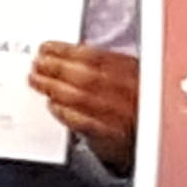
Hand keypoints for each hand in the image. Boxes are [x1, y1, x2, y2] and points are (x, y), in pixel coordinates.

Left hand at [31, 42, 139, 166]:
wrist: (150, 138)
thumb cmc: (133, 103)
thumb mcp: (127, 75)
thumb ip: (101, 64)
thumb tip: (66, 53)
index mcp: (132, 70)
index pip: (92, 56)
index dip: (64, 51)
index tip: (46, 48)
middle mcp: (128, 91)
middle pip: (84, 75)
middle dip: (55, 68)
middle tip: (36, 65)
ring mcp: (120, 115)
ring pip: (80, 97)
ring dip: (53, 87)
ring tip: (37, 81)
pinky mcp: (111, 136)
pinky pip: (82, 122)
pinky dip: (63, 112)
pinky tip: (52, 105)